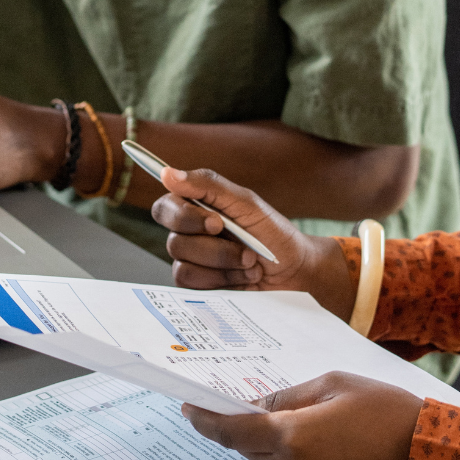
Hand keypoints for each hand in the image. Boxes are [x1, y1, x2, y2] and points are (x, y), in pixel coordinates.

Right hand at [151, 168, 356, 320]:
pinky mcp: (199, 285)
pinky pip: (193, 285)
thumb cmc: (272, 232)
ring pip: (184, 264)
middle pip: (175, 240)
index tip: (216, 222)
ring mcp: (193, 261)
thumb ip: (207, 185)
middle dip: (215, 248)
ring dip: (224, 264)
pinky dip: (223, 279)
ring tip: (250, 262)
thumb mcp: (246, 203)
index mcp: (196, 207)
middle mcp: (188, 233)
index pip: (165, 207)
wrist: (295, 270)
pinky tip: (242, 276)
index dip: (184, 217)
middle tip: (246, 248)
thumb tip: (167, 173)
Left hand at [183, 372, 421, 459]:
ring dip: (281, 446)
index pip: (234, 432)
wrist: (429, 459)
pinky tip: (330, 448)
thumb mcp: (333, 385)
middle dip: (252, 428)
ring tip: (319, 425)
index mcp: (292, 437)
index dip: (208, 421)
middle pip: (252, 449)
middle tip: (262, 407)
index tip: (190, 410)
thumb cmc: (386, 413)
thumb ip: (289, 396)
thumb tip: (259, 406)